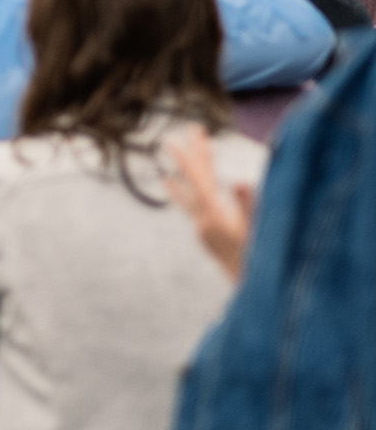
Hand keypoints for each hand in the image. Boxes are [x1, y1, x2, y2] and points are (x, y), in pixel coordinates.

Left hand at [163, 127, 253, 283]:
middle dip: (191, 156)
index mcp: (213, 217)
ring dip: (186, 170)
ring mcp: (202, 229)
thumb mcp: (259, 233)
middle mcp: (202, 222)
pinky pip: (189, 207)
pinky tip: (168, 182)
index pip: (201, 178)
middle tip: (185, 131)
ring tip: (172, 149)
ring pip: (190, 192)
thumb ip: (248, 206)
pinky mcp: (206, 235)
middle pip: (194, 182)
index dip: (198, 153)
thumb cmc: (261, 265)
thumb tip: (239, 180)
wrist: (253, 298)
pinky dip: (180, 191)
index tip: (193, 132)